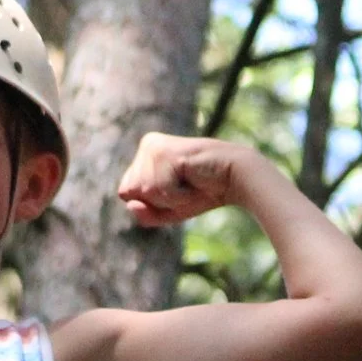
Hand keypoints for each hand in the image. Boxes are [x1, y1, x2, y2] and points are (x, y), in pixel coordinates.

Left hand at [117, 133, 251, 226]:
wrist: (235, 179)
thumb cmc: (203, 192)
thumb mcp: (169, 211)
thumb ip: (145, 215)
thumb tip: (129, 204)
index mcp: (144, 154)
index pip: (125, 192)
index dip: (151, 202)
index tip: (176, 190)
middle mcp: (147, 145)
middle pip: (130, 191)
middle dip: (158, 200)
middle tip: (184, 186)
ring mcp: (155, 146)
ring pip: (143, 191)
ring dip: (170, 197)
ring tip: (189, 182)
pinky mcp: (165, 152)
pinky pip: (159, 189)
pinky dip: (178, 195)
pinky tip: (193, 179)